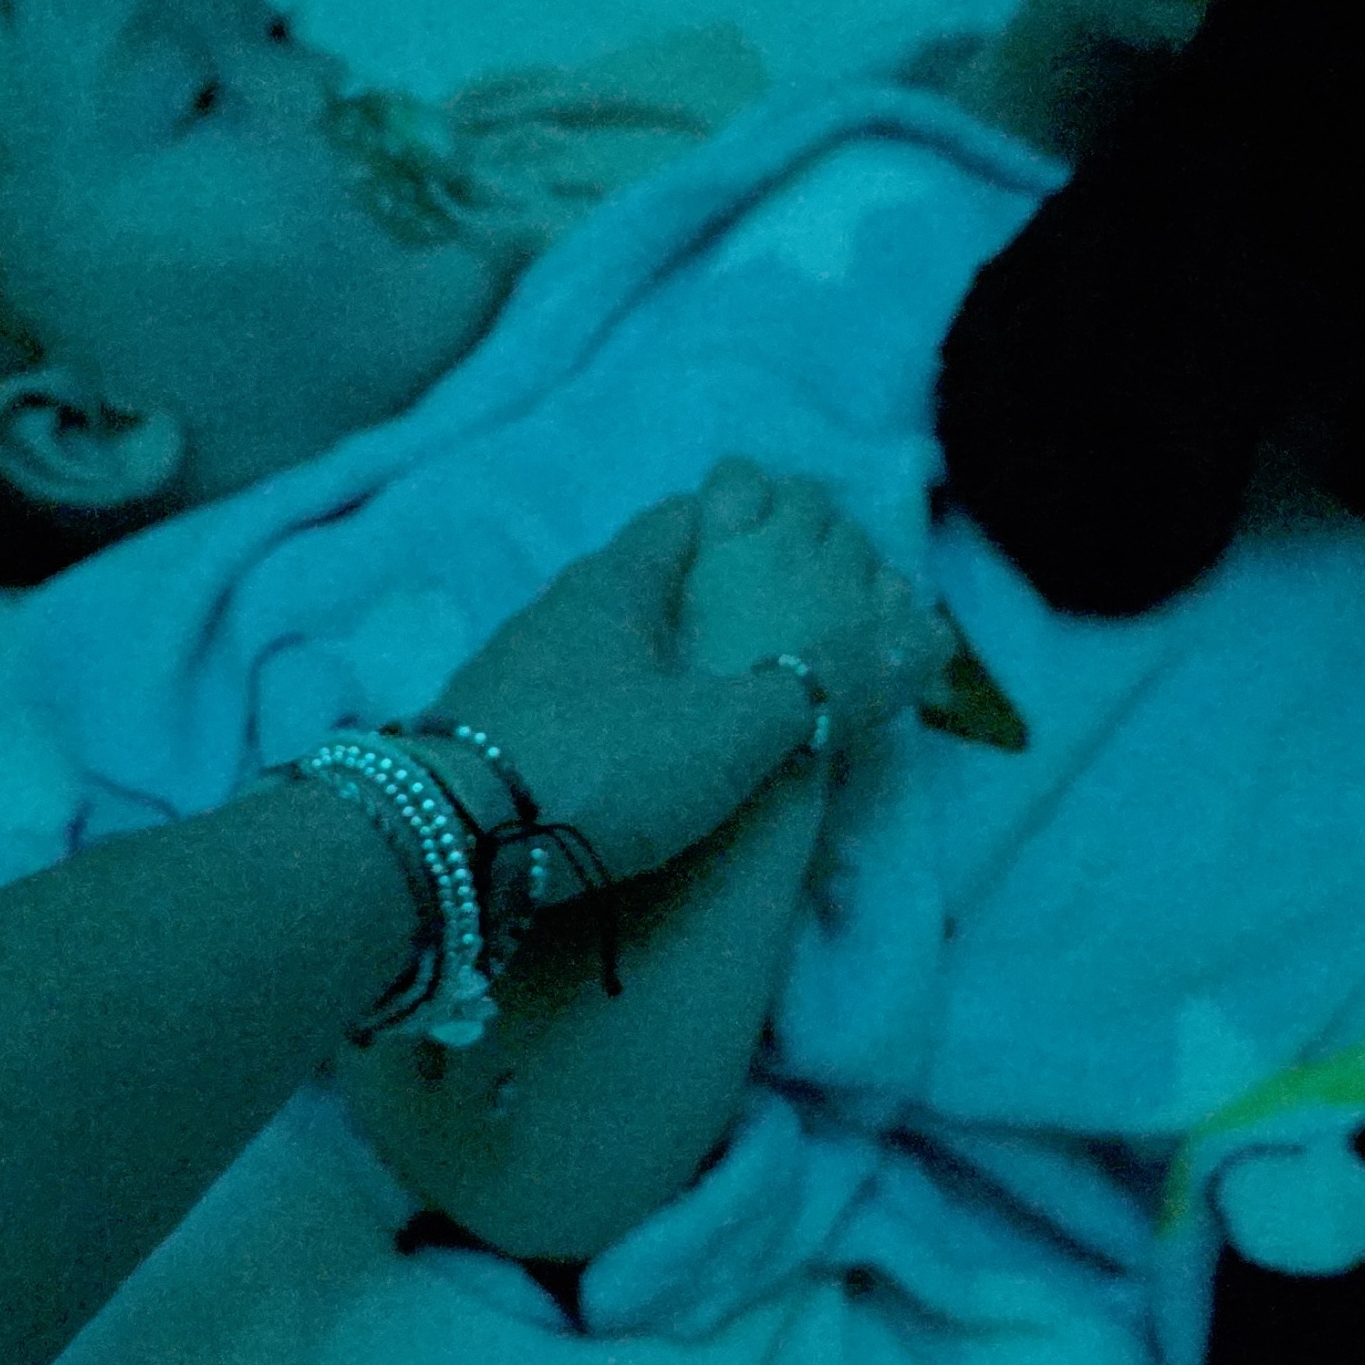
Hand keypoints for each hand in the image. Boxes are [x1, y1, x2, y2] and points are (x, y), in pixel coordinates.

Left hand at [419, 458, 957, 886]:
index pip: (682, 518)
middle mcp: (550, 614)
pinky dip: (603, 722)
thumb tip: (921, 637)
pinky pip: (558, 711)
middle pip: (636, 586)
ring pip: (592, 652)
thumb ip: (823, 688)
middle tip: (758, 642)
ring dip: (645, 672)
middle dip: (696, 607)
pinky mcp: (473, 742)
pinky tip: (625, 767)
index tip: (787, 551)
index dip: (740, 524)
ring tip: (700, 712)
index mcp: (613, 585)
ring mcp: (501, 677)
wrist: (444, 845)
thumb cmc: (601, 765)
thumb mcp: (734, 731)